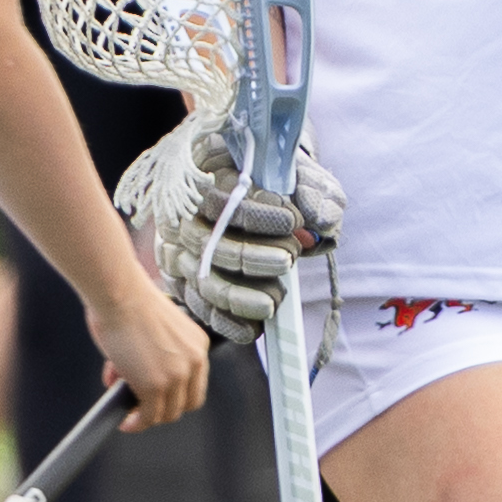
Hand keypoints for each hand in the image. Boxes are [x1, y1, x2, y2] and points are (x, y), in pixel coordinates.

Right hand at [95, 279, 215, 431]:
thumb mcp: (153, 329)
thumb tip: (130, 377)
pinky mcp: (154, 387)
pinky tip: (126, 421)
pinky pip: (148, 417)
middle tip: (141, 406)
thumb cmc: (127, 299)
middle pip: (187, 403)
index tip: (160, 398)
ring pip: (167, 413)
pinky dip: (136, 423)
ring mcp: (175, 376)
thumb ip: (153, 354)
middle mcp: (193, 362)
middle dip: (163, 408)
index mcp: (197, 344)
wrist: (118, 292)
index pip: (195, 384)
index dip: (176, 396)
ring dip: (146, 416)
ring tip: (129, 410)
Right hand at [120, 110, 342, 346]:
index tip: (293, 221)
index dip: (258, 214)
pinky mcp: (183, 281)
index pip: (221, 198)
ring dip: (241, 296)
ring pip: (205, 281)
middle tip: (289, 259)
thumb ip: (314, 190)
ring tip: (275, 301)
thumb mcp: (300, 173)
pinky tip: (256, 328)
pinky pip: (202, 307)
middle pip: (209, 243)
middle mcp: (184, 214)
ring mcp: (180, 251)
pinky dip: (229, 321)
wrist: (260, 191)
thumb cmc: (279, 180)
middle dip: (252, 257)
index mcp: (204, 174)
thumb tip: (322, 221)